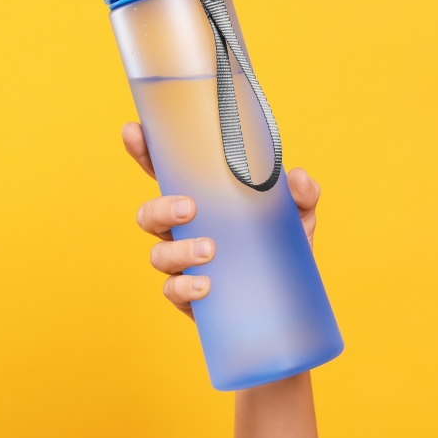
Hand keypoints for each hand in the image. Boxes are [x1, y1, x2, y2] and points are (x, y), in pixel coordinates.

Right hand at [121, 121, 321, 319]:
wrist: (288, 306)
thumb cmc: (283, 249)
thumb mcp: (298, 217)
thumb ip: (302, 195)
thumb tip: (297, 178)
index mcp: (202, 201)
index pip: (165, 173)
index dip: (145, 152)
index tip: (134, 132)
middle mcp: (184, 231)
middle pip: (150, 214)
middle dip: (161, 208)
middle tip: (189, 208)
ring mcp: (183, 263)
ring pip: (158, 254)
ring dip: (178, 251)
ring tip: (209, 250)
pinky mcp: (190, 295)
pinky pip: (173, 290)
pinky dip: (185, 286)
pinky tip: (205, 285)